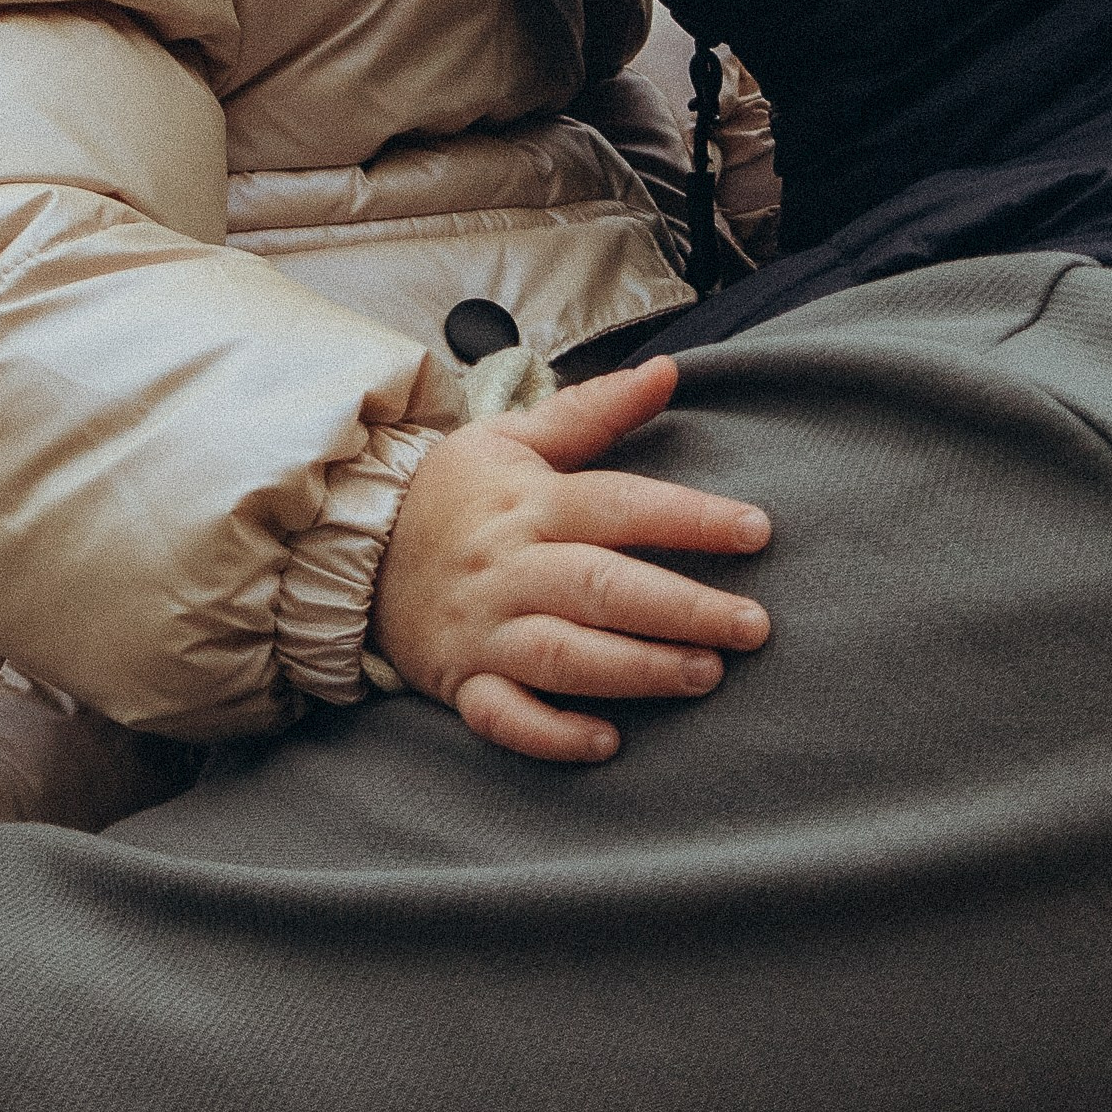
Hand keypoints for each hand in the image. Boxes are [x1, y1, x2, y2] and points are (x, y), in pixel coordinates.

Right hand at [373, 356, 770, 764]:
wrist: (355, 546)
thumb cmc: (454, 494)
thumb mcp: (514, 436)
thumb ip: (594, 410)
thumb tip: (666, 370)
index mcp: (531, 504)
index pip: (620, 505)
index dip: (690, 519)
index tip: (756, 531)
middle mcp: (510, 568)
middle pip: (603, 587)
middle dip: (682, 609)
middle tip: (752, 626)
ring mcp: (484, 629)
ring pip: (563, 655)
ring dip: (636, 670)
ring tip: (703, 675)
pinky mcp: (462, 680)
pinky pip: (504, 716)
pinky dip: (551, 734)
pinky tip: (605, 742)